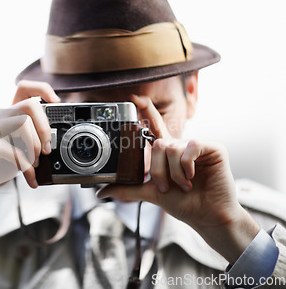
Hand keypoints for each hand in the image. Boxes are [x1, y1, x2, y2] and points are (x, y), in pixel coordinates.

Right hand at [0, 81, 59, 212]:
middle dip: (45, 128)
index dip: (43, 90)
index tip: (56, 103)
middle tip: (46, 149)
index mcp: (9, 115)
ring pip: (24, 123)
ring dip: (35, 147)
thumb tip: (52, 143)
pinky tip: (29, 176)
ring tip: (34, 163)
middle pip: (30, 104)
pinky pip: (14, 150)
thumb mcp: (20, 150)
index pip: (24, 88)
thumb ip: (34, 141)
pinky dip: (26, 166)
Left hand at [97, 95, 259, 262]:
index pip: (155, 126)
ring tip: (183, 185)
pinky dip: (186, 165)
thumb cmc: (184, 204)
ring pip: (171, 147)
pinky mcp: (213, 149)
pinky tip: (193, 177)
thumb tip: (101, 193)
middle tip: (167, 186)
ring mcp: (197, 147)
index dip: (146, 110)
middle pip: (158, 144)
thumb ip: (127, 189)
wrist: (207, 216)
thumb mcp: (150, 194)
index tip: (134, 98)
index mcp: (168, 154)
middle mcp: (181, 147)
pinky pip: (190, 146)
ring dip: (173, 172)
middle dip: (158, 170)